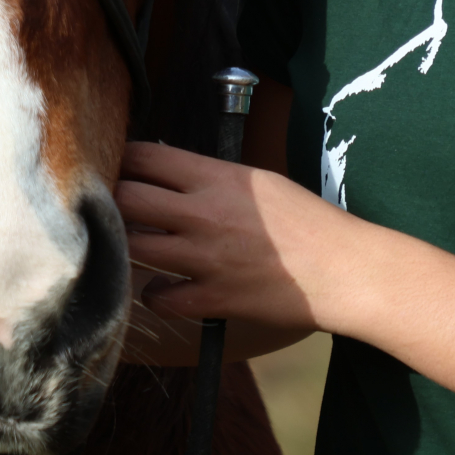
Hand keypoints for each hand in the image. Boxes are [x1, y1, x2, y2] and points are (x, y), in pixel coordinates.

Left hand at [117, 141, 366, 330]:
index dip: (123, 159)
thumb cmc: (307, 221)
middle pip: (126, 198)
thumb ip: (213, 177)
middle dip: (113, 201)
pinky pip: (158, 298)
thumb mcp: (260, 181)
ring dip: (131, 248)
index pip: (146, 156)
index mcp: (218, 177)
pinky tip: (166, 288)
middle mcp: (203, 214)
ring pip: (134, 247)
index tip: (118, 167)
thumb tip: (169, 173)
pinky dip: (157, 295)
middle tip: (114, 208)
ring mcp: (204, 258)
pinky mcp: (211, 298)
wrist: (341, 268)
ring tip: (137, 247)